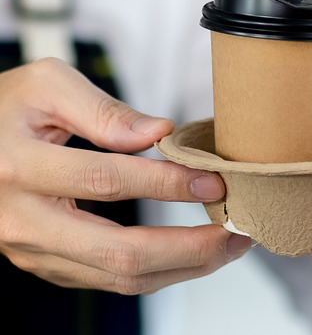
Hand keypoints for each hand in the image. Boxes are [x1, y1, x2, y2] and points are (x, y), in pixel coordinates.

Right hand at [0, 58, 250, 293]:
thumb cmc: (5, 110)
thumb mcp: (45, 85)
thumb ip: (102, 109)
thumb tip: (158, 133)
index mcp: (18, 166)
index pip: (105, 180)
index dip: (166, 183)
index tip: (212, 180)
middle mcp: (22, 220)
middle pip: (118, 253)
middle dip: (189, 248)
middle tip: (235, 232)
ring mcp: (34, 250)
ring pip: (118, 278)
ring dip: (183, 267)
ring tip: (227, 245)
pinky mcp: (47, 264)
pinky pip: (109, 280)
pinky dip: (159, 272)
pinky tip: (191, 253)